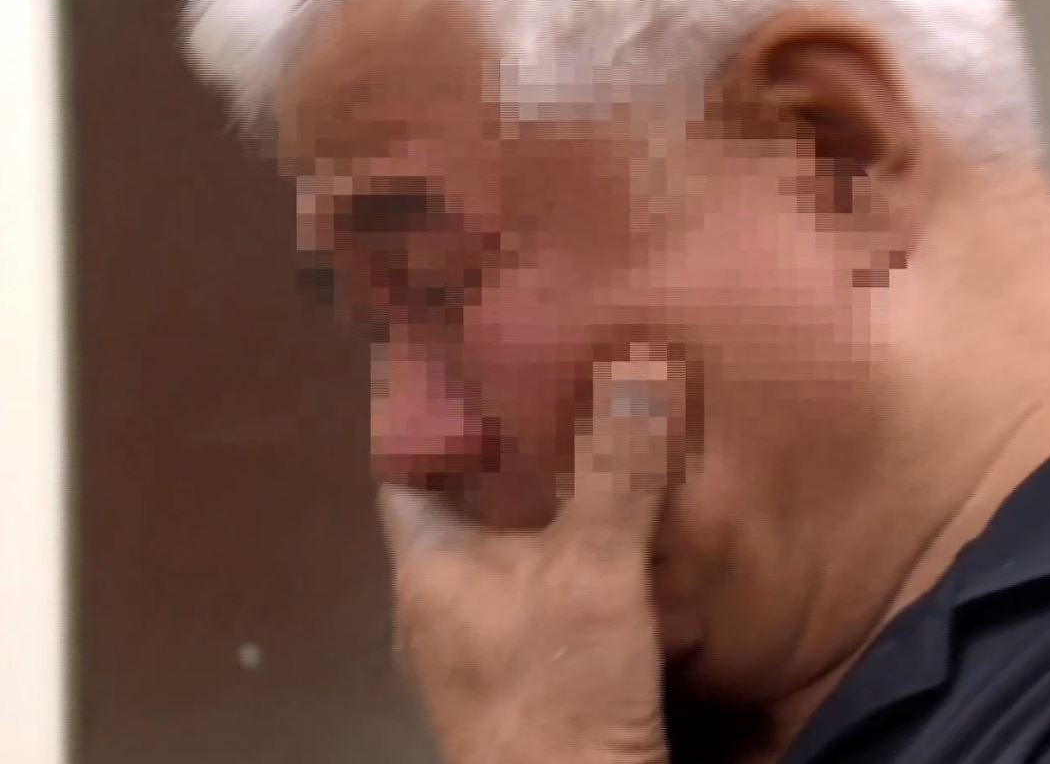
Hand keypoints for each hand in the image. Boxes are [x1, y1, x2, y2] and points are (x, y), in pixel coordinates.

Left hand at [378, 356, 675, 763]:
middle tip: (561, 387)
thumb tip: (640, 365)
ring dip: (555, 504)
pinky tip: (630, 537)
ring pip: (513, 546)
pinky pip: (549, 588)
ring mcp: (485, 639)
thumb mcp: (593, 569)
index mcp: (428, 562)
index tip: (479, 359)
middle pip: (468, 501)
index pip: (409, 462)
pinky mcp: (531, 669)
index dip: (437, 409)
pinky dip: (583, 556)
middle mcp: (443, 598)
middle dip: (514, 449)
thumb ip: (616, 472)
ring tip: (600, 445)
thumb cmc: (556, 689)